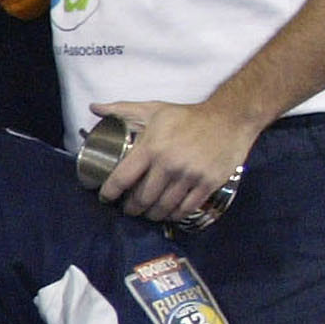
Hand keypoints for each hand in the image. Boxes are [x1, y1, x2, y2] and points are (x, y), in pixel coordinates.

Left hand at [85, 98, 260, 226]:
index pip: (122, 178)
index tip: (106, 198)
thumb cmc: (187, 115)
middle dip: (131, 208)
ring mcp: (190, 175)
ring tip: (147, 213)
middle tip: (128, 209)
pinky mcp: (208, 183)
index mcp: (151, 147)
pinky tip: (169, 214)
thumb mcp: (154, 109)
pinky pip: (186, 208)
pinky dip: (174, 215)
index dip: (109, 193)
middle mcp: (169, 164)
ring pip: (163, 206)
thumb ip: (122, 110)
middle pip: (142, 198)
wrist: (230, 117)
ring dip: (152, 215)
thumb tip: (94, 108)